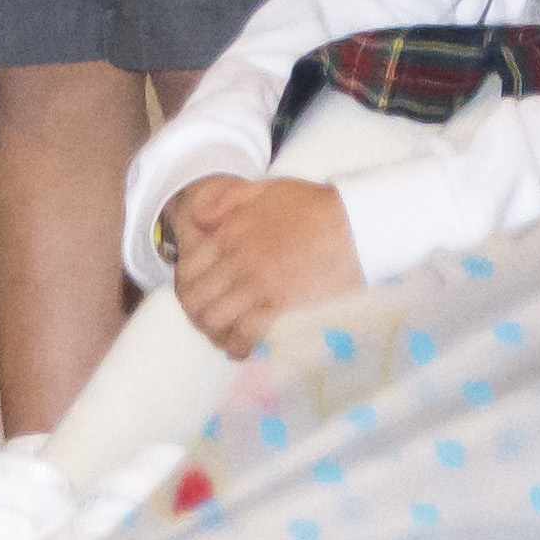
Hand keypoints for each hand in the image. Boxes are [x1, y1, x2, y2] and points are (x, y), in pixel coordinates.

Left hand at [167, 174, 364, 350]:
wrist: (354, 225)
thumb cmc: (313, 206)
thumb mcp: (264, 189)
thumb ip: (226, 202)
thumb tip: (197, 221)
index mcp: (230, 233)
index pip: (188, 269)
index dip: (185, 286)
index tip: (195, 295)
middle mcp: (237, 261)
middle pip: (195, 299)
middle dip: (195, 313)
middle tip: (206, 320)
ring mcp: (257, 285)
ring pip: (214, 320)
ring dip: (213, 332)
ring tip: (222, 336)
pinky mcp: (279, 306)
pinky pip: (244, 335)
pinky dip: (237, 347)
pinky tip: (240, 350)